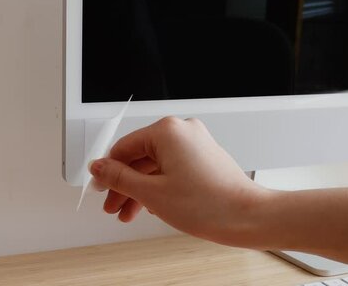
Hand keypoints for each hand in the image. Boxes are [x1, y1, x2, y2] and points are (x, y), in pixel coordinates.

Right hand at [91, 117, 270, 246]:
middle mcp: (182, 131)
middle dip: (124, 185)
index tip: (100, 189)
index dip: (108, 172)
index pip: (124, 147)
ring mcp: (195, 143)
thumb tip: (99, 168)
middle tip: (113, 206)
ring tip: (129, 213)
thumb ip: (119, 178)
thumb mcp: (151, 193)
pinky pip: (171, 168)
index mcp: (167, 131)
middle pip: (139, 157)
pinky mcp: (203, 156)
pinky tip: (150, 206)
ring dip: (140, 189)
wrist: (248, 217)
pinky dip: (158, 186)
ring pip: (155, 165)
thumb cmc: (210, 204)